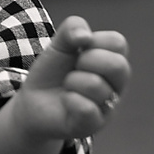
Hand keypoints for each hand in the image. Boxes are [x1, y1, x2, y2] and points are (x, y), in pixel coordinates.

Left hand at [0, 16, 131, 153]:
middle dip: (88, 60)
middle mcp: (116, 85)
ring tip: (68, 86)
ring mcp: (107, 107)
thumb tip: (85, 37)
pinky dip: (70, 100)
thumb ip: (72, 28)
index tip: (79, 49)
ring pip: (97, 86)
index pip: (118, 43)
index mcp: (112, 61)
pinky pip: (88, 109)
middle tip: (75, 67)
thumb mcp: (59, 44)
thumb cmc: (53, 72)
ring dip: (73, 81)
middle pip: (118, 66)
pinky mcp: (93, 125)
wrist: (34, 101)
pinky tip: (66, 101)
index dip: (94, 41)